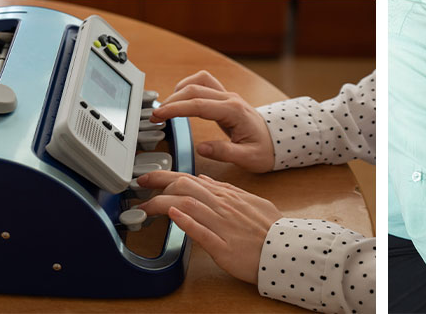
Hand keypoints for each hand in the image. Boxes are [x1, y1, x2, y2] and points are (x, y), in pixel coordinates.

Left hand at [137, 171, 281, 283]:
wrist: (286, 248)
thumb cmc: (269, 228)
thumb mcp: (250, 201)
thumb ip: (226, 190)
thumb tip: (204, 180)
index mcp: (228, 196)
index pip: (192, 180)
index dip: (167, 177)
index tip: (149, 179)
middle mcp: (223, 207)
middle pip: (186, 187)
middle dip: (158, 184)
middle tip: (139, 185)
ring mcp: (223, 226)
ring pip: (189, 206)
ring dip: (162, 204)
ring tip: (145, 206)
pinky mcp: (223, 247)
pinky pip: (202, 232)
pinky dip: (186, 222)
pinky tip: (172, 215)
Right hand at [152, 70, 275, 172]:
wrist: (278, 141)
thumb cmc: (265, 149)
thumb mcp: (249, 158)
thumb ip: (225, 152)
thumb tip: (202, 148)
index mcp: (234, 111)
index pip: (198, 104)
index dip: (176, 108)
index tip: (158, 115)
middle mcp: (230, 99)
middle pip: (194, 89)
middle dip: (171, 101)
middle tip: (155, 116)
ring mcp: (227, 96)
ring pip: (198, 81)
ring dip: (179, 91)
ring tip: (165, 108)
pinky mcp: (224, 98)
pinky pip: (204, 83)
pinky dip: (188, 88)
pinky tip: (180, 100)